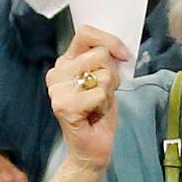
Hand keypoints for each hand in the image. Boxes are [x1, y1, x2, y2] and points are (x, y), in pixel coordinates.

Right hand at [45, 29, 125, 178]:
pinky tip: (94, 115)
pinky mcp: (63, 106)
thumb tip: (119, 51)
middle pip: (100, 54)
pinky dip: (104, 105)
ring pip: (102, 74)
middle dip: (112, 76)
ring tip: (97, 105)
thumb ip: (106, 60)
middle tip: (103, 94)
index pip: (85, 33)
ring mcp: (57, 90)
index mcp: (65, 62)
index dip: (110, 41)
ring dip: (108, 92)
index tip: (124, 56)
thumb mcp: (105, 79)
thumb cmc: (99, 114)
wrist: (92, 148)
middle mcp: (57, 73)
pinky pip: (99, 94)